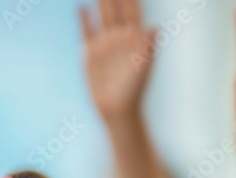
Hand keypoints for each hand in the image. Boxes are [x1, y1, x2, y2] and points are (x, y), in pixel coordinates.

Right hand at [81, 0, 158, 122]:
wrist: (117, 109)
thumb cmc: (134, 90)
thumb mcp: (143, 69)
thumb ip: (148, 47)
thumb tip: (154, 28)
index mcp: (135, 36)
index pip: (132, 9)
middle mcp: (120, 35)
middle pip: (116, 7)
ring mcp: (105, 43)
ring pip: (102, 15)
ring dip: (100, 1)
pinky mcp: (91, 53)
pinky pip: (87, 31)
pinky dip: (84, 20)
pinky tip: (82, 8)